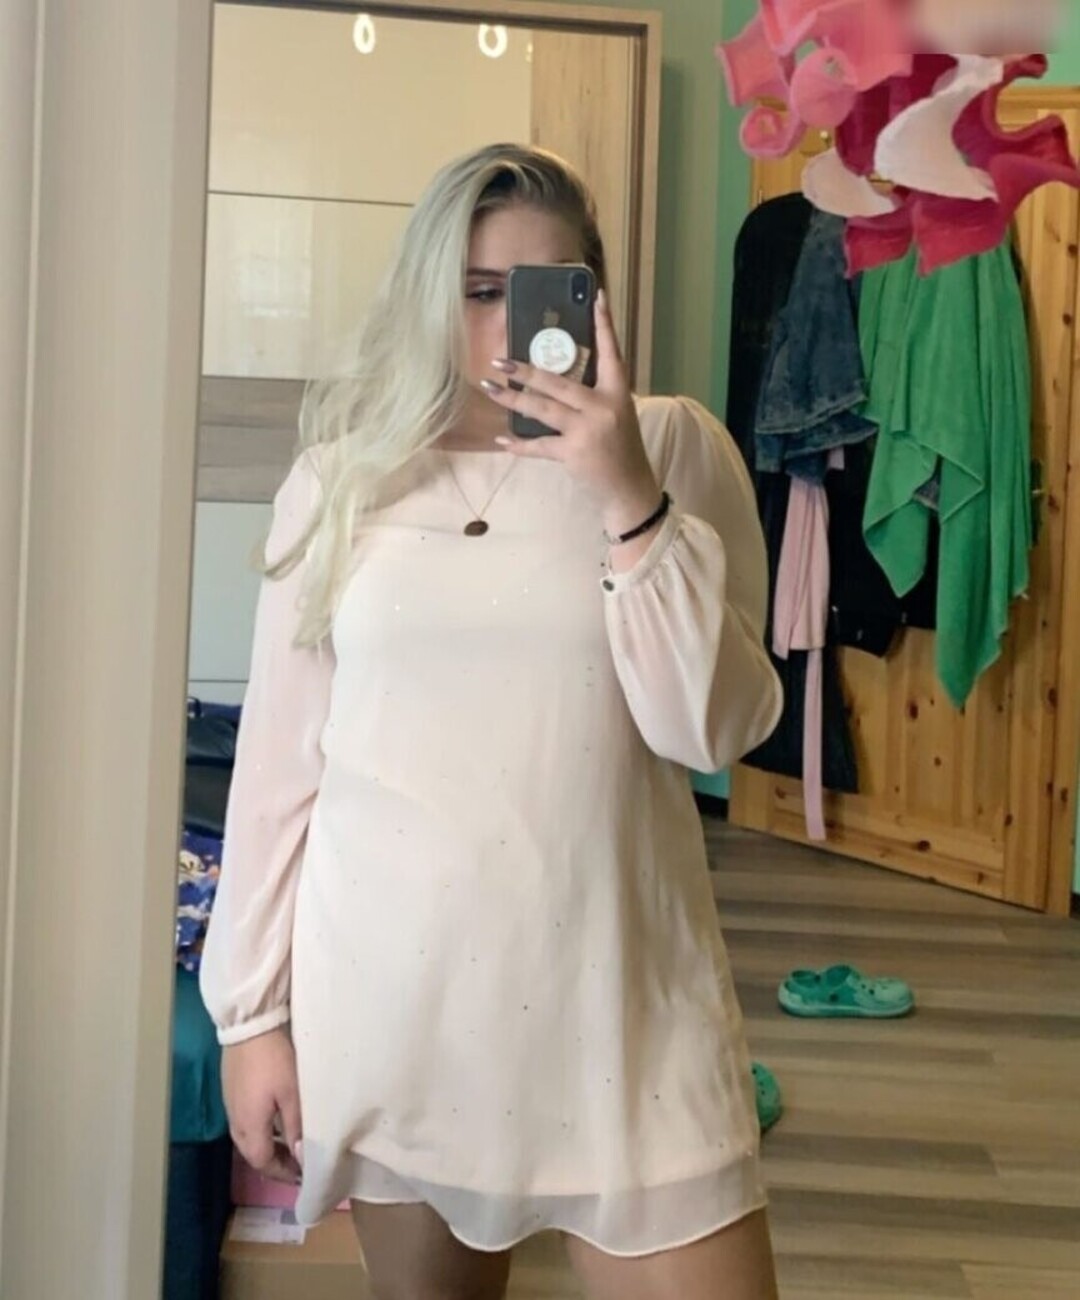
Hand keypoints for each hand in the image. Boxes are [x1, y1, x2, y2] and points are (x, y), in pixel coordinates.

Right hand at [222, 1028, 302, 1183]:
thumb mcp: (291, 1094)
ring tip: (290, 1145)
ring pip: (248, 1140)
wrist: (249, 1026)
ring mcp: (231, 1107)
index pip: (263, 1163)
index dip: (282, 1173)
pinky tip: (275, 1122)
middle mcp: (236, 1122)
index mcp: (249, 1127)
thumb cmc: (273, 1060)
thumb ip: (295, 1127)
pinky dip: (261, 1132)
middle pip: (253, 1154)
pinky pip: (245, 1124)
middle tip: (298, 1164)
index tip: (302, 1177)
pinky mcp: (231, 1093)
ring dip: (268, 1147)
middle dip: (275, 1163)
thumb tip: (300, 1157)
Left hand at [481, 290, 662, 538]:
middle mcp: (603, 407)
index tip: (598, 296)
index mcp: (617, 392)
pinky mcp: (573, 453)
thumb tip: (553, 376)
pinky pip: (539, 446)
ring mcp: (587, 430)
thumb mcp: (616, 413)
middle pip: (557, 382)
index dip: (604, 324)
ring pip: (541, 409)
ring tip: (490, 388)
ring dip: (511, 399)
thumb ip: (592, 395)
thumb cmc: (620, 447)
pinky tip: (502, 440)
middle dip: (525, 371)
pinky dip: (519, 444)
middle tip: (500, 361)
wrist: (629, 487)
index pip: (612, 351)